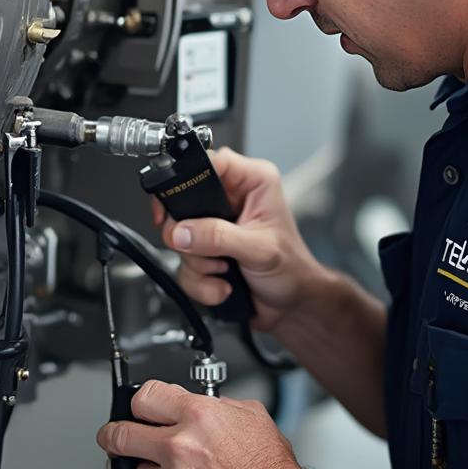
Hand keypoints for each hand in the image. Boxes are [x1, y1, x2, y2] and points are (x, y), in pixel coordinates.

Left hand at [96, 379, 306, 468]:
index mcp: (196, 414)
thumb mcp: (249, 413)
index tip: (138, 409)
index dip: (140, 402)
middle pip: (122, 436)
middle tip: (113, 438)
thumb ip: (217, 404)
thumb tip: (201, 404)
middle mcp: (180, 445)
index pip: (144, 397)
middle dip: (114, 436)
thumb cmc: (269, 465)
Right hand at [155, 147, 320, 332]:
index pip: (210, 163)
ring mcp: (215, 225)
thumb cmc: (292, 270)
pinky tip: (222, 283)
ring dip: (198, 262)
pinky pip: (182, 262)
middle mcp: (231, 198)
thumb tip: (182, 231)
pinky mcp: (205, 248)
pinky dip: (199, 280)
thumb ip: (218, 237)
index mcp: (252, 182)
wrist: (292, 305)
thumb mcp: (258, 249)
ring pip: (180, 236)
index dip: (187, 180)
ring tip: (224, 270)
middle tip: (206, 252)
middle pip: (185, 202)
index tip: (175, 205)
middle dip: (191, 236)